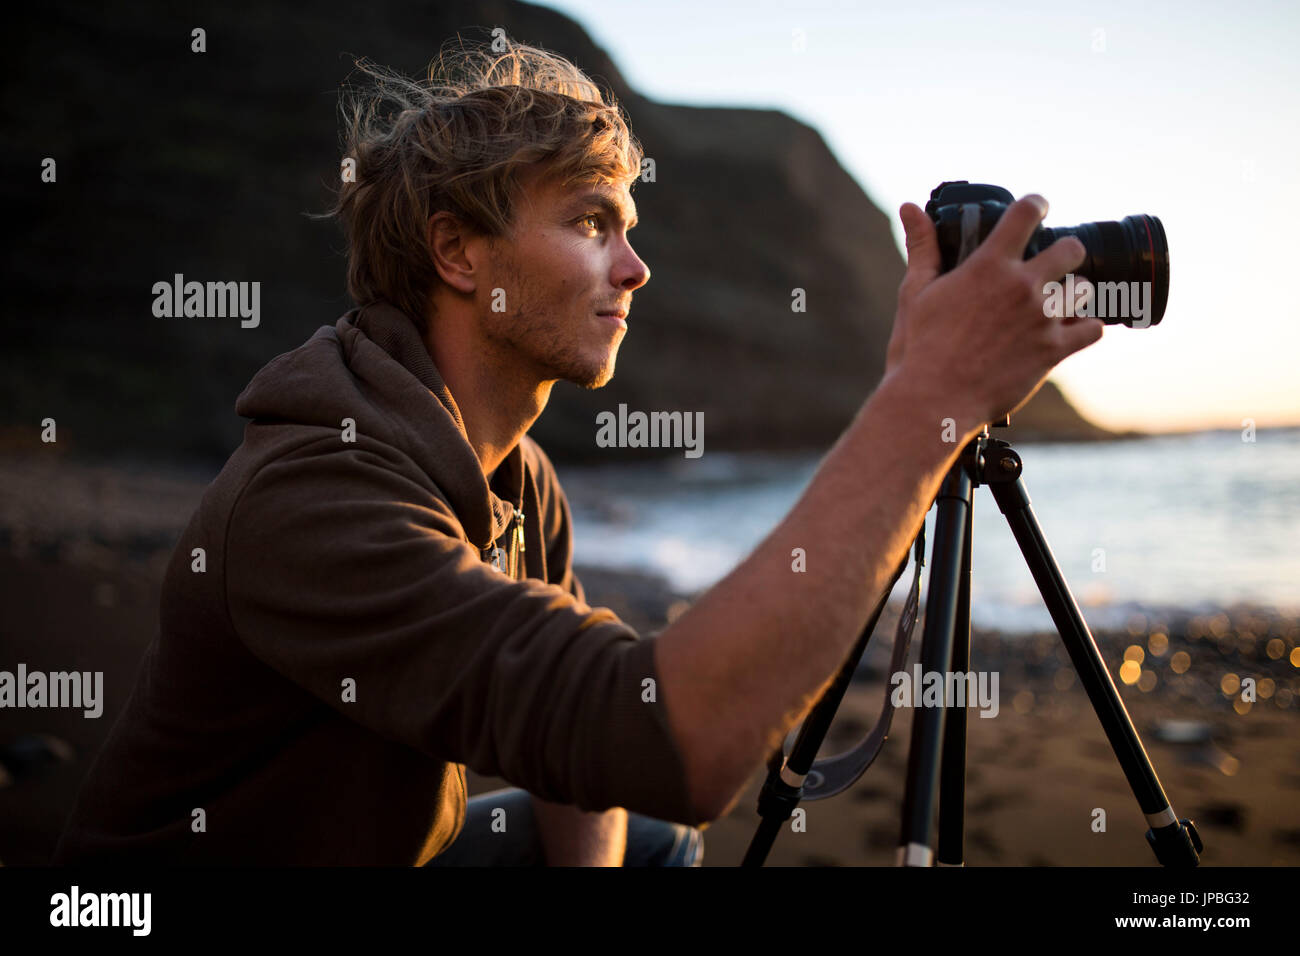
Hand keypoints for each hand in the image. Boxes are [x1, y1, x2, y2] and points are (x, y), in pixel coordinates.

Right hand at [883, 195, 1102, 427]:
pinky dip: (1084, 329)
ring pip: (1084, 289)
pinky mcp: (1053, 351)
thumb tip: (910, 208)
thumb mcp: (916, 292)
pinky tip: (1070, 331)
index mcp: (988, 266)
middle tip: (1056, 263)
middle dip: (1066, 252)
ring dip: (1073, 293)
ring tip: (1058, 304)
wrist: (934, 400)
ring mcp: (1042, 319)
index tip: (1038, 208)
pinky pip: (1092, 330)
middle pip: (1071, 249)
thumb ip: (923, 247)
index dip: (1036, 204)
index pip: (1026, 213)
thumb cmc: (920, 347)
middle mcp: (1022, 287)